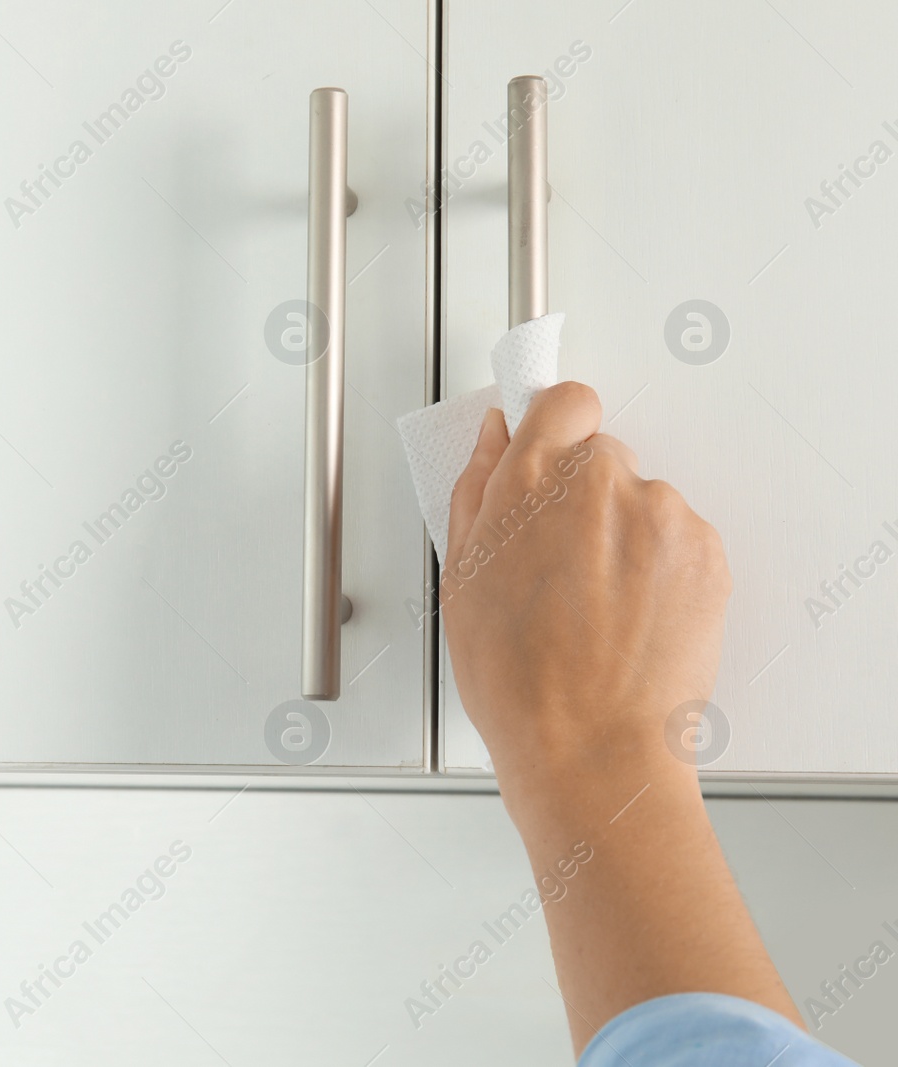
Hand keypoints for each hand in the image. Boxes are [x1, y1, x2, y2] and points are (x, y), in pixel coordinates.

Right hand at [440, 382, 798, 1052]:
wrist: (589, 746)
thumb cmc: (518, 681)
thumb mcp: (461, 578)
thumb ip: (477, 487)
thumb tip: (496, 434)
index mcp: (527, 482)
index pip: (563, 400)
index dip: (556, 423)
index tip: (550, 443)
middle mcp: (596, 483)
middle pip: (600, 454)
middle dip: (581, 495)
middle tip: (560, 561)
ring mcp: (657, 514)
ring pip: (641, 499)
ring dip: (622, 535)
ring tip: (595, 604)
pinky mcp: (703, 549)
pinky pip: (679, 536)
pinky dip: (659, 566)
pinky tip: (629, 615)